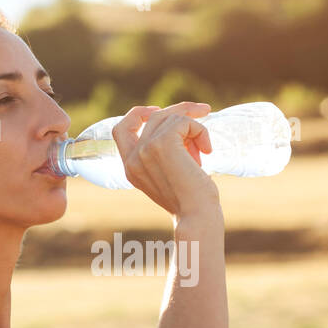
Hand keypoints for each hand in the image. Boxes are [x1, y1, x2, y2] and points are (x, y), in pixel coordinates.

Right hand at [111, 102, 219, 217]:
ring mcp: (146, 148)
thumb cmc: (191, 201)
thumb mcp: (170, 174)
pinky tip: (207, 150)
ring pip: (171, 117)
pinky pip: (184, 122)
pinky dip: (201, 131)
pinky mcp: (163, 143)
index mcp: (130, 167)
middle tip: (204, 111)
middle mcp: (134, 157)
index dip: (138, 114)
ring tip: (204, 149)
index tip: (159, 111)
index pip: (120, 129)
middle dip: (181, 112)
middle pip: (154, 116)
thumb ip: (165, 154)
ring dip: (194, 128)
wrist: (196, 216)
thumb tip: (183, 124)